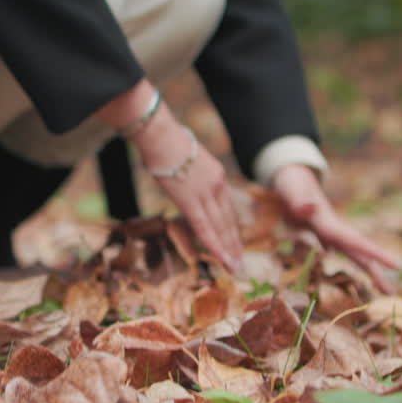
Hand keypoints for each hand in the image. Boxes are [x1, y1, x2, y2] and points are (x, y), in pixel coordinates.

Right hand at [133, 111, 243, 272]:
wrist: (161, 137)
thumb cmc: (167, 144)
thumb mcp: (189, 160)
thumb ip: (193, 176)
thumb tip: (185, 182)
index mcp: (217, 175)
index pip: (228, 207)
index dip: (232, 227)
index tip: (236, 242)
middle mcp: (217, 185)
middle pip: (228, 219)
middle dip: (234, 242)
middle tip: (240, 262)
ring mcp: (206, 193)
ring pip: (220, 226)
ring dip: (228, 248)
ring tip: (234, 266)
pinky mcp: (192, 201)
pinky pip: (205, 227)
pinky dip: (214, 244)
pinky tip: (221, 257)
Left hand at [271, 163, 400, 292]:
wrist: (288, 175)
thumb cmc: (291, 183)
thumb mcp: (293, 191)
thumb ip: (300, 201)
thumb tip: (309, 208)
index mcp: (329, 224)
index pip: (357, 242)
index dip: (377, 254)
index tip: (398, 265)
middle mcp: (333, 230)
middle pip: (358, 253)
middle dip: (376, 272)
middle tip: (393, 293)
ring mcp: (326, 232)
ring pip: (350, 255)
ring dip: (365, 271)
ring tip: (381, 291)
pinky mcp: (316, 234)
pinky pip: (332, 255)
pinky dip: (341, 267)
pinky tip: (348, 280)